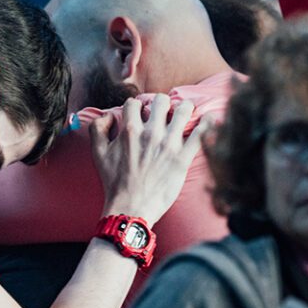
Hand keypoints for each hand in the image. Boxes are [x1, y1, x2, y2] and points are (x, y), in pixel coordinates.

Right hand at [90, 95, 208, 224]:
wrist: (131, 207)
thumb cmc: (114, 183)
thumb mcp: (97, 154)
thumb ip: (97, 129)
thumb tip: (108, 115)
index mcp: (130, 131)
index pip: (134, 103)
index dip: (136, 106)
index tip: (140, 113)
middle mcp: (151, 133)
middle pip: (161, 100)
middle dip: (162, 103)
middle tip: (164, 112)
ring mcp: (169, 145)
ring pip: (184, 110)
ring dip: (185, 108)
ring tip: (184, 114)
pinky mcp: (183, 158)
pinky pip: (201, 134)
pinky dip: (208, 123)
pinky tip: (210, 119)